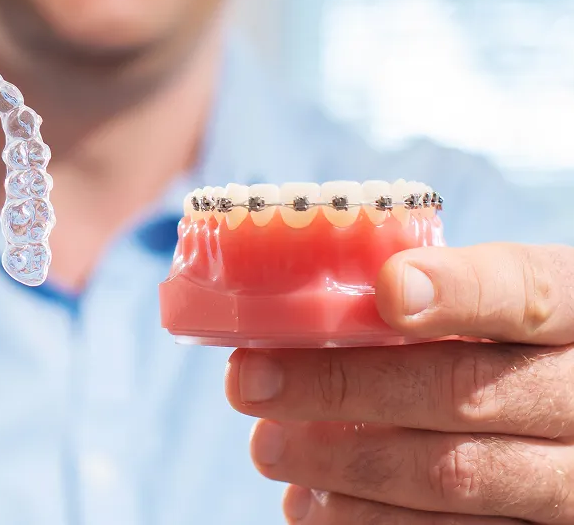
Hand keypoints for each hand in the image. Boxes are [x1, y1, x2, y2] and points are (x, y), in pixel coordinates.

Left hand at [226, 242, 573, 523]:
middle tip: (249, 380)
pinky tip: (313, 503)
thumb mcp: (502, 308)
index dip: (460, 292)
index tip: (389, 289)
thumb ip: (443, 298)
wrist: (568, 423)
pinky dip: (370, 521)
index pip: (528, 293)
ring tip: (267, 446)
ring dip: (342, 464)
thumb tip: (312, 304)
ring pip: (455, 477)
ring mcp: (572, 480)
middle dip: (344, 386)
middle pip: (464, 391)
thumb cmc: (511, 349)